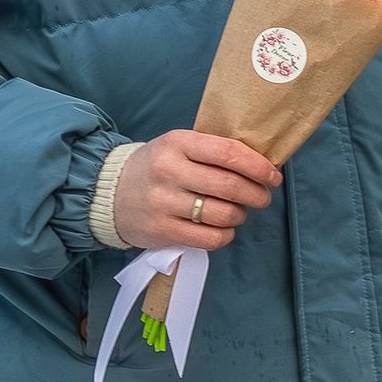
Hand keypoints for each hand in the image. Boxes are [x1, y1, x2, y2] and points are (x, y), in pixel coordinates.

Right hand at [112, 129, 278, 254]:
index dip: (258, 166)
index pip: (229, 153)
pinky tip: (223, 228)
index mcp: (177, 143)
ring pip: (224, 214)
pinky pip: (211, 238)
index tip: (272, 176)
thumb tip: (260, 166)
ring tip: (238, 212)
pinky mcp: (163, 231)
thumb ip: (212, 152)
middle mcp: (170, 171)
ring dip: (241, 215)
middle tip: (262, 197)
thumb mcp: (177, 146)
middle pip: (231, 186)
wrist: (109, 193)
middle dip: (257, 194)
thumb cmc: (155, 167)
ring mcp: (165, 203)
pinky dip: (226, 234)